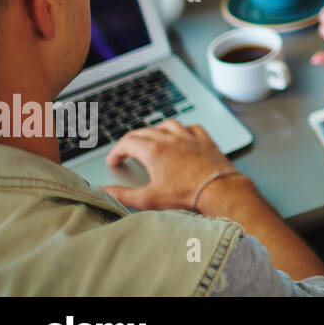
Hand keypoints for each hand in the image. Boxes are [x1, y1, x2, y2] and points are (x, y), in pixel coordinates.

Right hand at [102, 120, 240, 210]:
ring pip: (168, 125)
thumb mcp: (148, 199)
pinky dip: (183, 129)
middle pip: (145, 132)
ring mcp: (189, 137)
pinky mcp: (205, 140)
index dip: (116, 151)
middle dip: (131, 140)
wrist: (218, 190)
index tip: (114, 160)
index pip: (127, 143)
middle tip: (126, 150)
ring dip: (155, 130)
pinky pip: (192, 127)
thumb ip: (123, 195)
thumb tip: (105, 191)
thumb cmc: (185, 195)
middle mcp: (171, 139)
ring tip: (150, 138)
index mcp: (154, 151)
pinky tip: (181, 135)